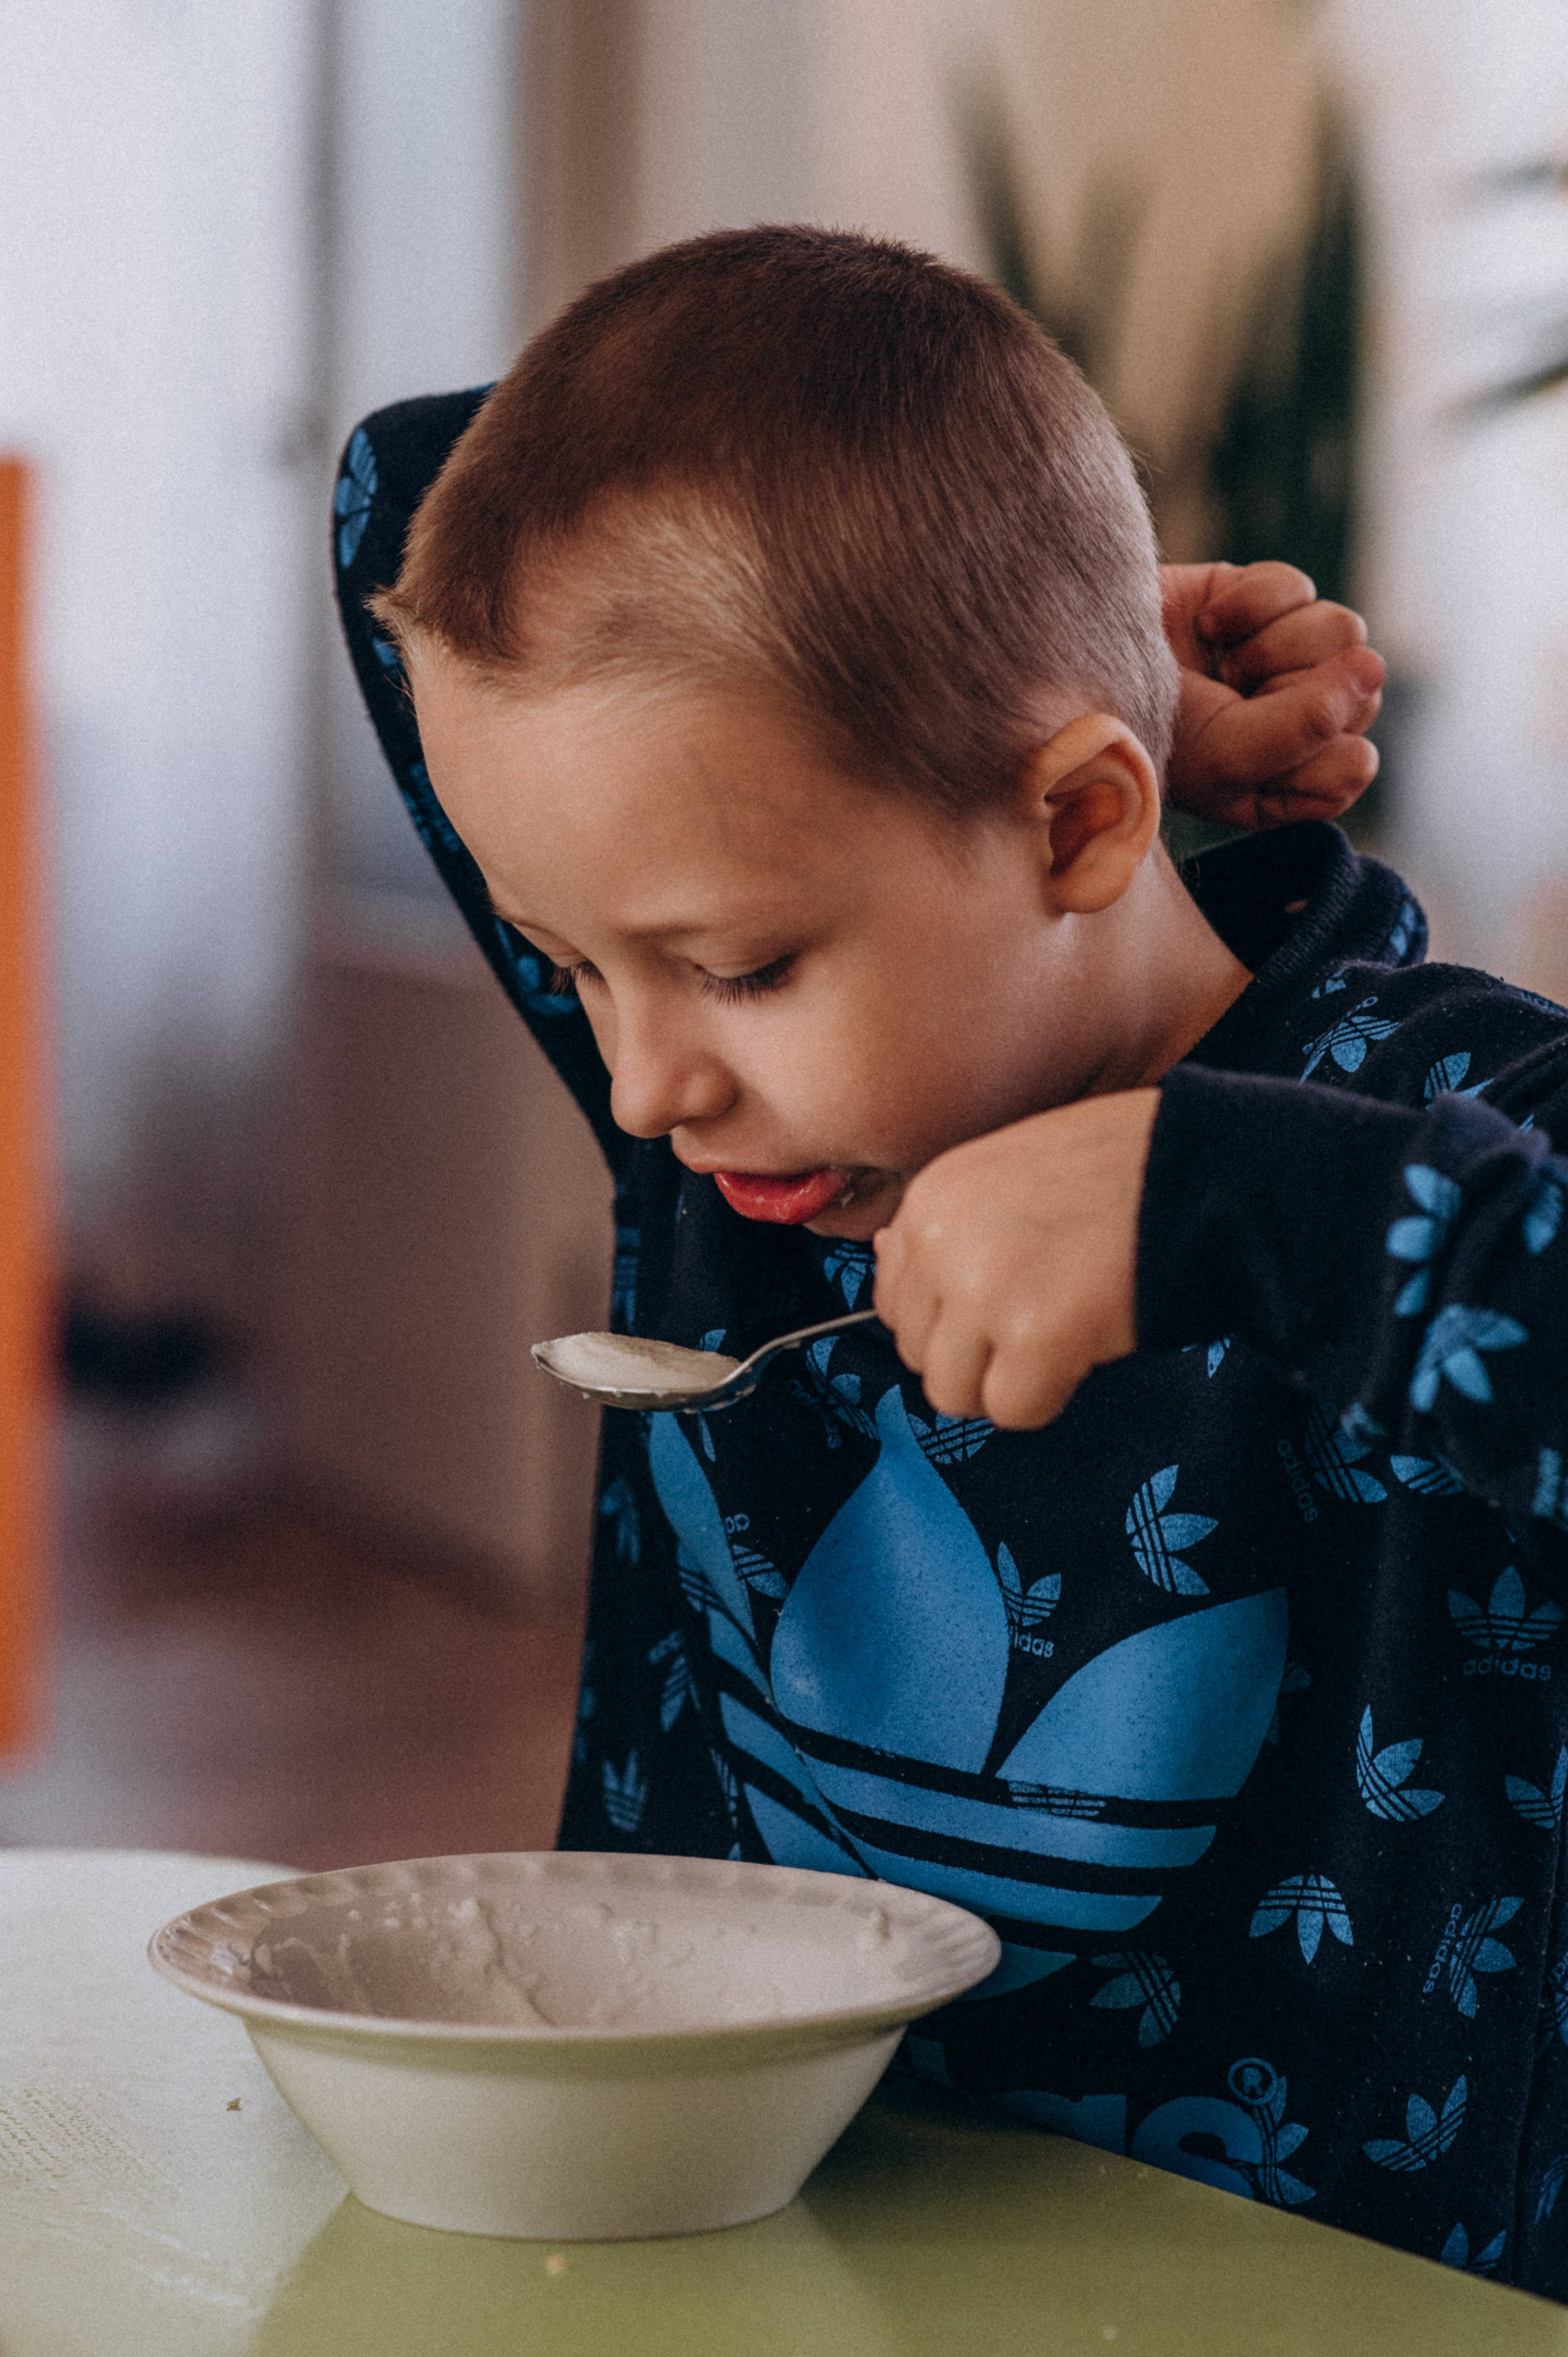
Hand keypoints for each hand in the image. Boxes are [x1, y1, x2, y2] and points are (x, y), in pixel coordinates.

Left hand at [872, 1091, 1158, 1429]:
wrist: (1203, 1172)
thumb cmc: (1119, 1172)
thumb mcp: (1009, 1171)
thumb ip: (949, 1221)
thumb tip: (885, 1255)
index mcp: (931, 1197)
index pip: (894, 1301)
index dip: (951, 1317)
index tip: (1003, 1302)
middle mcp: (941, 1240)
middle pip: (919, 1353)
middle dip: (977, 1353)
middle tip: (1043, 1315)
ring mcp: (983, 1288)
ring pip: (953, 1393)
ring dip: (1008, 1378)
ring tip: (1063, 1329)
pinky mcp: (1035, 1334)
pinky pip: (1013, 1410)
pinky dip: (1050, 1395)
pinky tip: (1086, 1345)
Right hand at [1160, 561, 1385, 829]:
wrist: (1075, 664)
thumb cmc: (1145, 735)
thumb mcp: (1226, 758)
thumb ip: (1307, 727)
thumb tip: (1375, 663)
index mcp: (1288, 782)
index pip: (1353, 760)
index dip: (1309, 746)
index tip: (1246, 744)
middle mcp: (1296, 721)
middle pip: (1359, 691)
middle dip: (1289, 691)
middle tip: (1227, 700)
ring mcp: (1281, 659)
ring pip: (1343, 632)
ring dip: (1273, 647)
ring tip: (1220, 663)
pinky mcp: (1262, 601)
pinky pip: (1299, 588)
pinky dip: (1251, 602)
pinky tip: (1209, 623)